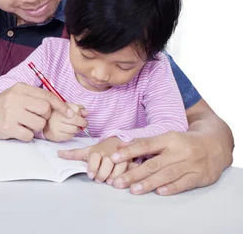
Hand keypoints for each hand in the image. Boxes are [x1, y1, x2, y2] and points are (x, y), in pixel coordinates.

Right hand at [0, 83, 74, 141]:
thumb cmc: (2, 106)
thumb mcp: (16, 94)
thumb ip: (35, 97)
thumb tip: (61, 105)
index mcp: (20, 88)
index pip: (47, 96)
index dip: (61, 106)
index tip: (69, 113)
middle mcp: (16, 98)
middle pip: (46, 110)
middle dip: (44, 118)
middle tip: (35, 118)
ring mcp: (11, 113)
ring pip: (39, 124)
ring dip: (35, 128)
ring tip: (24, 124)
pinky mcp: (7, 127)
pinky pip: (29, 135)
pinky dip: (27, 136)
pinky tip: (18, 131)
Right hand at [42, 103, 88, 141]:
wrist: (44, 124)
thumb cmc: (57, 115)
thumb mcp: (66, 108)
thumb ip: (77, 108)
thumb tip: (85, 113)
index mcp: (58, 108)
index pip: (76, 110)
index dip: (81, 113)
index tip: (82, 116)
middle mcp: (55, 117)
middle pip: (76, 120)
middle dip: (83, 123)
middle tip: (84, 124)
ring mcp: (54, 127)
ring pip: (74, 129)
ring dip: (77, 129)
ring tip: (75, 127)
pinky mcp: (55, 135)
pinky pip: (70, 136)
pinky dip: (72, 134)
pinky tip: (68, 131)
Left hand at [58, 136, 129, 183]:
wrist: (116, 142)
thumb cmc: (99, 150)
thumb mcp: (86, 151)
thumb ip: (73, 154)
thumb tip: (58, 154)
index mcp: (97, 151)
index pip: (95, 157)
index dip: (93, 167)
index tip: (90, 175)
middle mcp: (109, 153)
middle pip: (107, 162)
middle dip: (103, 173)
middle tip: (98, 179)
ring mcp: (120, 156)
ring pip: (119, 165)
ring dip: (114, 175)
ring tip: (108, 182)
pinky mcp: (129, 160)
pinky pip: (128, 168)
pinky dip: (123, 175)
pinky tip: (118, 181)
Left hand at [109, 131, 227, 194]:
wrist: (216, 145)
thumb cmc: (184, 142)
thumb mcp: (166, 137)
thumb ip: (145, 142)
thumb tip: (121, 146)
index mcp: (169, 138)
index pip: (146, 145)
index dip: (129, 152)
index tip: (113, 157)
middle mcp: (180, 151)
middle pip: (154, 163)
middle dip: (134, 174)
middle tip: (118, 182)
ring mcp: (191, 164)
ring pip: (167, 174)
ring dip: (149, 183)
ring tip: (133, 190)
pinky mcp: (200, 176)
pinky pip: (184, 183)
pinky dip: (172, 188)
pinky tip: (160, 192)